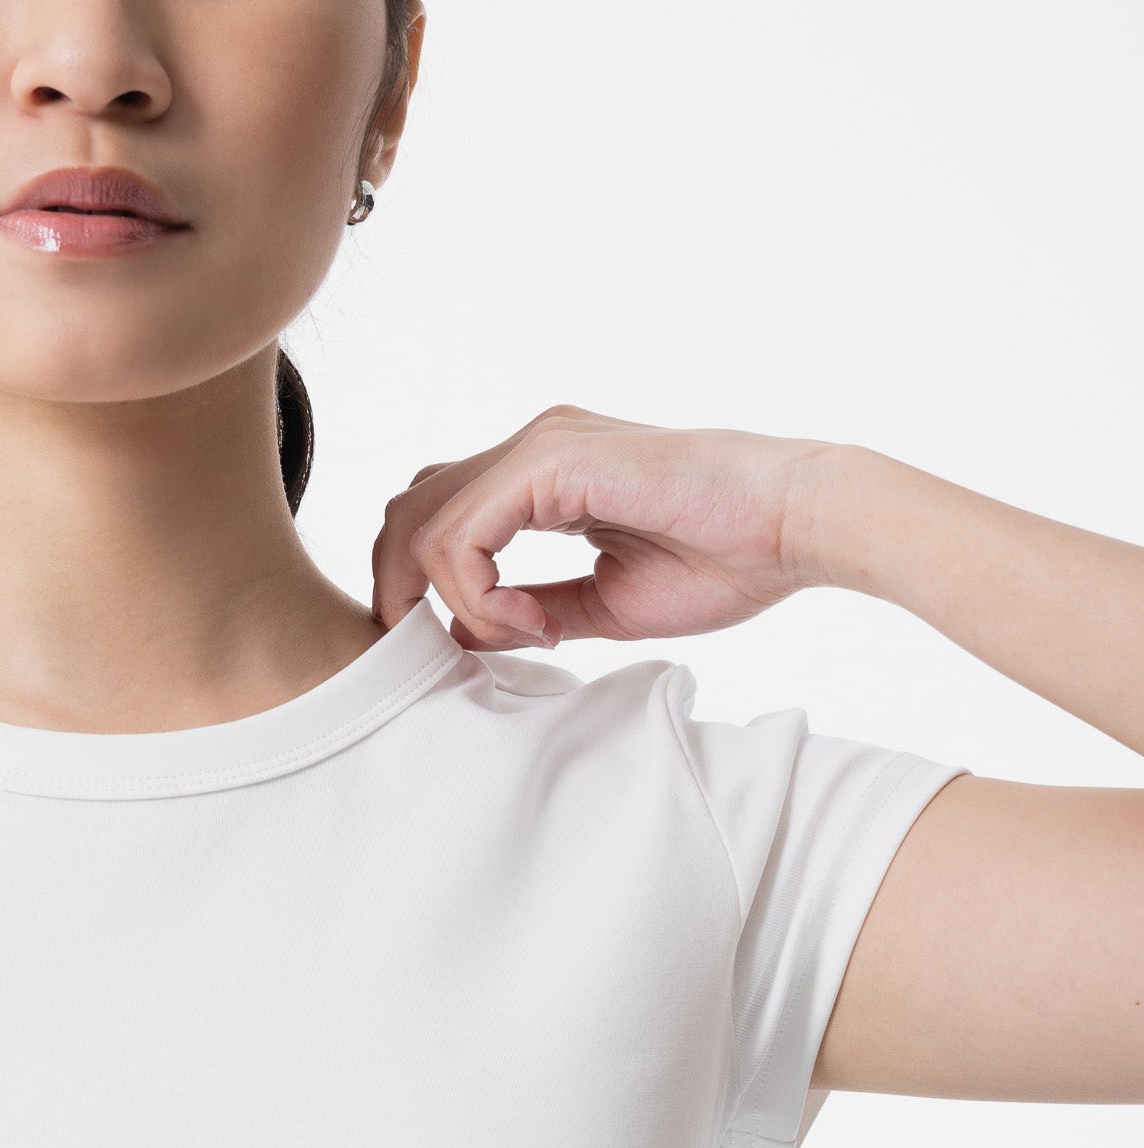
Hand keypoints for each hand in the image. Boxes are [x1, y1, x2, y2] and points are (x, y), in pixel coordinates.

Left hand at [369, 404, 843, 651]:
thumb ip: (534, 610)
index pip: (437, 516)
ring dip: (448, 597)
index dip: (424, 586)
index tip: (474, 647)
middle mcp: (533, 448)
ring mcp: (541, 446)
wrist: (795, 528)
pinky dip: (476, 590)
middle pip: (409, 507)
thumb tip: (461, 633)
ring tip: (518, 633)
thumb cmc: (726, 561)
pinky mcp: (555, 461)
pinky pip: (464, 531)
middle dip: (403, 587)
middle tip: (441, 651)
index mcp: (543, 476)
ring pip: (424, 519)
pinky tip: (528, 621)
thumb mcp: (604, 604)